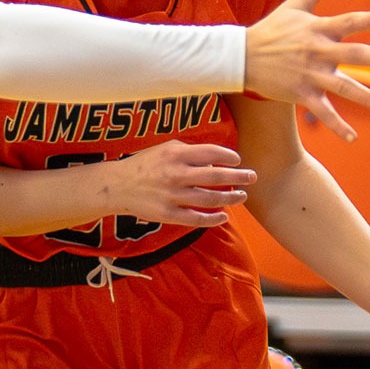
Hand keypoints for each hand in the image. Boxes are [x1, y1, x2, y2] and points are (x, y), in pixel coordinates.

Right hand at [104, 140, 256, 227]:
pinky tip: (224, 216)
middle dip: (239, 177)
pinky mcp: (167, 214)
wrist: (117, 186)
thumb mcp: (165, 149)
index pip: (211, 153)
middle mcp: (176, 174)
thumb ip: (190, 151)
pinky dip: (213, 219)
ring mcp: (172, 196)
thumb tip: (217, 158)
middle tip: (252, 177)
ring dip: (231, 198)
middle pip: (216, 177)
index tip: (237, 160)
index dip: (229, 157)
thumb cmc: (145, 165)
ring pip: (210, 199)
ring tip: (242, 196)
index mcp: (176, 154)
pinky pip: (196, 219)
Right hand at [243, 0, 369, 138]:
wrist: (241, 57)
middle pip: (354, 55)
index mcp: (318, 29)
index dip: (368, 19)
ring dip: (366, 97)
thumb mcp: (294, 5)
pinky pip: (323, 112)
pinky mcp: (301, 93)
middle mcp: (318, 52)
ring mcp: (310, 74)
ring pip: (343, 88)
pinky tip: (352, 137)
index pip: (348, 22)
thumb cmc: (270, 30)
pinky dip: (337, 125)